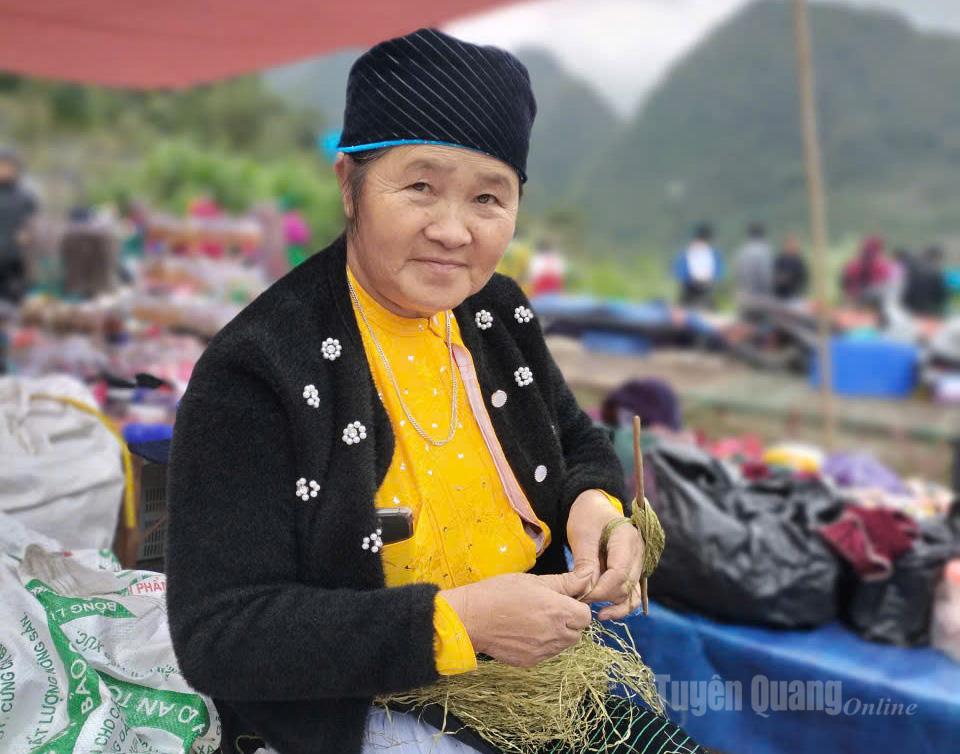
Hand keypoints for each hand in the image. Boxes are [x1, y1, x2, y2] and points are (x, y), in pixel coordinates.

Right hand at [440, 570, 592, 667]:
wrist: (471, 617)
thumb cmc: (501, 592)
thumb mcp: (535, 580)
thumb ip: (566, 582)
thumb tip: (588, 577)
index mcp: (559, 611)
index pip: (586, 616)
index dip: (576, 606)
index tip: (562, 601)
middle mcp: (555, 635)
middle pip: (577, 632)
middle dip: (568, 622)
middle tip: (547, 609)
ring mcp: (543, 651)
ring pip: (562, 645)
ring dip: (556, 634)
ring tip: (534, 620)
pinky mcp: (530, 661)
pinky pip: (546, 654)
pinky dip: (541, 644)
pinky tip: (524, 632)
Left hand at [567, 490, 644, 620]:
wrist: (595, 508)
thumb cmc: (587, 518)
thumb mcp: (582, 535)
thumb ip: (586, 562)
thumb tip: (587, 590)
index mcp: (627, 538)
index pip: (619, 572)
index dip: (601, 589)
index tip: (582, 596)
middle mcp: (639, 552)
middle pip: (626, 585)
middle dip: (605, 598)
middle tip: (582, 604)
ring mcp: (639, 563)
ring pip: (633, 594)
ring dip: (617, 607)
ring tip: (599, 616)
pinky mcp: (633, 572)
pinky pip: (632, 594)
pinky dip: (621, 605)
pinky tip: (606, 612)